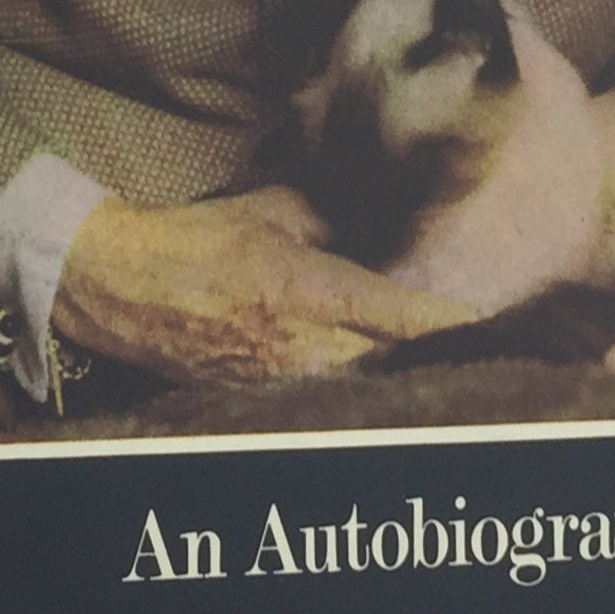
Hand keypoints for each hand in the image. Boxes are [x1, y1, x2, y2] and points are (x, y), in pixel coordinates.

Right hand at [53, 186, 472, 386]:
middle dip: (433, 355)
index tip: (492, 320)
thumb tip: (386, 227)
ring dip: (398, 375)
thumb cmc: (198, 239)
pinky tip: (379, 377)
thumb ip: (336, 221)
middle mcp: (300, 345)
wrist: (122, 287)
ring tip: (438, 362)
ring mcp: (281, 382)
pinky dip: (357, 388)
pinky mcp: (262, 402)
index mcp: (305, 288)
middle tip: (479, 342)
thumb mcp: (274, 211)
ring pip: (363, 388)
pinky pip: (328, 399)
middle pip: (393, 365)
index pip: (399, 315)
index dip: (450, 323)